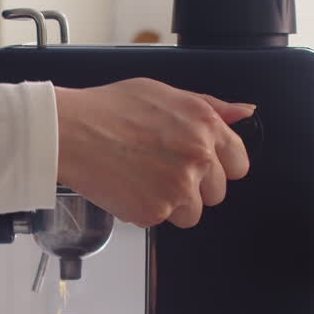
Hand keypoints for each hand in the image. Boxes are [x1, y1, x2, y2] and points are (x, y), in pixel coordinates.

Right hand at [53, 78, 253, 227]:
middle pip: (216, 193)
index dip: (218, 167)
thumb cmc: (108, 109)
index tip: (199, 166)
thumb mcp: (166, 93)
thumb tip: (244, 113)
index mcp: (205, 126)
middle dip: (193, 187)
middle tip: (160, 169)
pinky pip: (159, 221)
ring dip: (171, 204)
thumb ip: (210, 107)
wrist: (70, 131)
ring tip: (142, 179)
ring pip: (191, 213)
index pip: (238, 163)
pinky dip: (143, 210)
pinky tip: (126, 187)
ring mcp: (178, 187)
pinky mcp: (155, 211)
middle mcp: (198, 157)